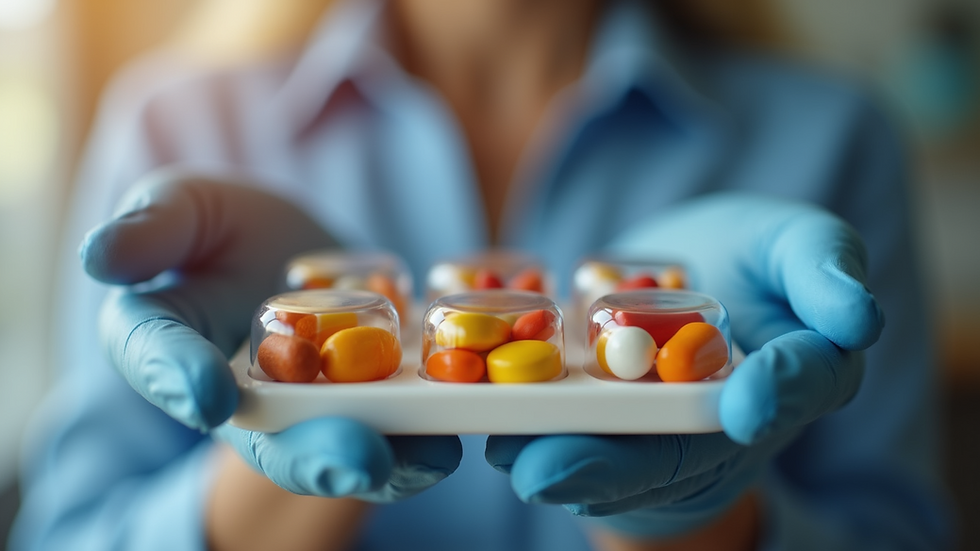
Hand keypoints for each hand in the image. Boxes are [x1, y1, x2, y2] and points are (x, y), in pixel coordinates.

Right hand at [84, 169, 461, 498]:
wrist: (291, 252)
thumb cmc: (222, 228)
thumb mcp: (186, 206)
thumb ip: (151, 228)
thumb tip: (98, 255)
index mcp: (168, 343)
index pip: (160, 363)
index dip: (178, 379)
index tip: (205, 396)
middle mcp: (236, 395)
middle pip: (266, 438)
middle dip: (311, 453)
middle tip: (355, 460)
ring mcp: (304, 408)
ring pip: (334, 446)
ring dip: (382, 461)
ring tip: (425, 461)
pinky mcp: (362, 404)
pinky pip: (390, 429)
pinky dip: (423, 438)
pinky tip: (454, 438)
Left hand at [485, 192, 883, 537]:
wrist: (689, 277)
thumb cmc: (752, 257)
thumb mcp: (791, 239)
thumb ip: (823, 266)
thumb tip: (859, 316)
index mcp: (801, 370)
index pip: (801, 385)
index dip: (778, 394)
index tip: (747, 406)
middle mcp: (736, 422)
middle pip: (689, 452)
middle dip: (625, 465)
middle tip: (561, 469)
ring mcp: (676, 437)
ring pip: (627, 464)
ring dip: (568, 467)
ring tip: (517, 461)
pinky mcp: (623, 435)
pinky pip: (588, 448)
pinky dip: (544, 444)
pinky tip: (502, 440)